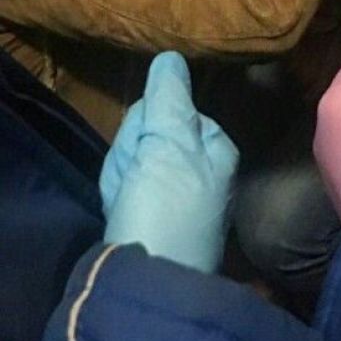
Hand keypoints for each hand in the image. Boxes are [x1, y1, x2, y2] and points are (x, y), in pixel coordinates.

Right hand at [100, 52, 238, 273]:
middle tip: (136, 178)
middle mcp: (206, 170)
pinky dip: (122, 198)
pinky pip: (132, 191)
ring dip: (123, 174)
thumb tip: (173, 57)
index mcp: (218, 147)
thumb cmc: (166, 206)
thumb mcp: (170, 142)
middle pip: (151, 134)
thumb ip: (171, 96)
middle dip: (133, 150)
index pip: (171, 109)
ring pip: (136, 161)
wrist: (149, 282)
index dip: (148, 124)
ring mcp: (184, 198)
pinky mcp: (161, 221)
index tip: (146, 146)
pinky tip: (124, 212)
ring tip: (128, 199)